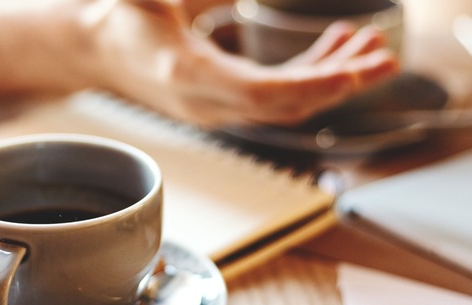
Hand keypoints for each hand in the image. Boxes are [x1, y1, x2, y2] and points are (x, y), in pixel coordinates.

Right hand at [85, 0, 398, 125]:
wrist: (98, 49)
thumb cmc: (121, 17)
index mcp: (186, 73)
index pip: (260, 94)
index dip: (312, 85)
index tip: (354, 71)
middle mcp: (204, 101)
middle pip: (284, 106)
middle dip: (338, 84)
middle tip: (385, 57)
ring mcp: (213, 108)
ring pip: (285, 105)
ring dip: (330, 79)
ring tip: (370, 45)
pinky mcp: (221, 103)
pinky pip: (274, 99)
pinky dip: (309, 77)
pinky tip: (333, 46)